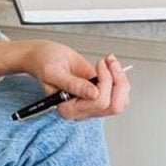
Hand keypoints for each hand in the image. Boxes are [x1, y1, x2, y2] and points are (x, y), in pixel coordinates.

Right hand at [17, 41, 131, 120]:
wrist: (45, 56)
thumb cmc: (44, 63)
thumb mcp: (54, 72)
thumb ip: (73, 85)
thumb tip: (94, 94)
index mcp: (68, 109)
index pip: (98, 103)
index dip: (104, 82)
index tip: (99, 65)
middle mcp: (82, 110)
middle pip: (113, 106)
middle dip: (116, 82)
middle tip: (109, 63)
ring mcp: (92, 103)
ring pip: (120, 102)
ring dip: (120, 80)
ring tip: (110, 63)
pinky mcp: (99, 94)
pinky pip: (120, 95)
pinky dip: (120, 79)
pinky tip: (111, 67)